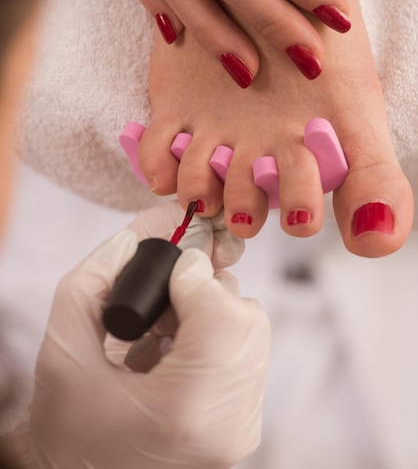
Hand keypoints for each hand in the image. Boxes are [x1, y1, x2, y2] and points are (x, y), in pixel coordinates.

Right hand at [15, 202, 269, 468]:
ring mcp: (242, 429)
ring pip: (252, 331)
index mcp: (184, 409)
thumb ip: (95, 278)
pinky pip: (249, 355)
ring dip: (211, 314)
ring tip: (165, 334)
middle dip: (205, 294)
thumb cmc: (67, 427)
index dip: (194, 277)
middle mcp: (228, 424)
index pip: (221, 313)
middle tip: (163, 306)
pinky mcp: (246, 427)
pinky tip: (177, 354)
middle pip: (245, 318)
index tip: (166, 275)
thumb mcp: (63, 348)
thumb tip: (139, 235)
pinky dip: (218, 338)